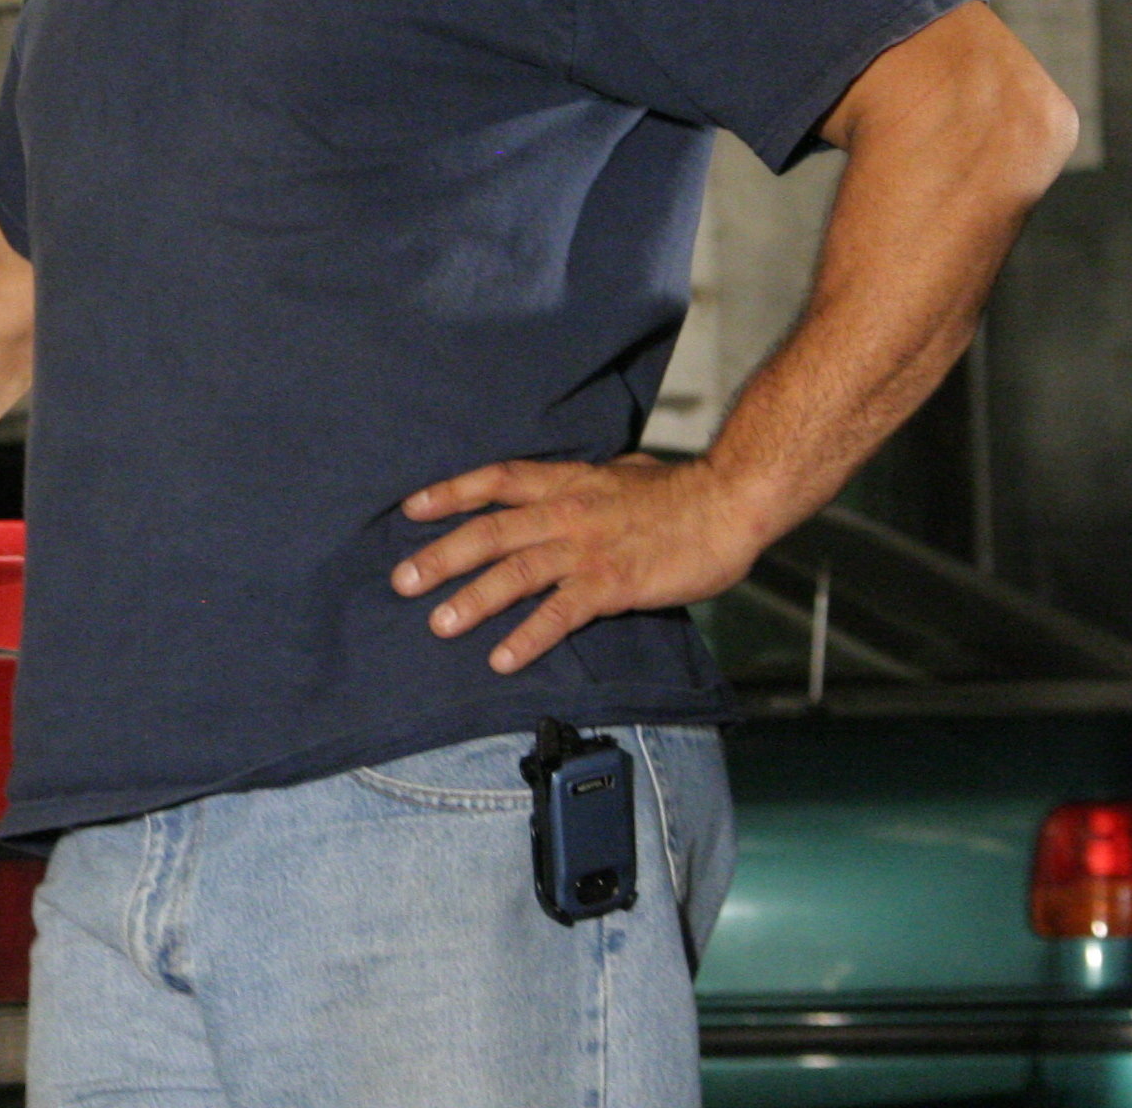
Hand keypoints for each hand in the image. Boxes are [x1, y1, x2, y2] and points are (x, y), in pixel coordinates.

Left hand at [391, 453, 768, 674]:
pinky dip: (528, 636)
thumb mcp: (620, 473)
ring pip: (516, 572)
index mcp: (567, 482)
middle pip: (491, 531)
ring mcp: (588, 548)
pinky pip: (561, 613)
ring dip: (473, 599)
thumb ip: (586, 483)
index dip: (450, 493)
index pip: (497, 480)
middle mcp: (567, 512)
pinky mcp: (613, 584)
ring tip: (439, 625)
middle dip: (441, 556)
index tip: (411, 509)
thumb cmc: (680, 492)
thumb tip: (570, 485)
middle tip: (402, 581)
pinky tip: (502, 658)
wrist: (730, 502)